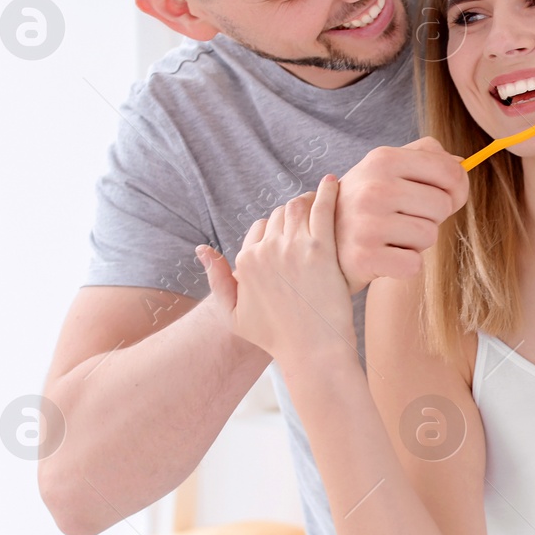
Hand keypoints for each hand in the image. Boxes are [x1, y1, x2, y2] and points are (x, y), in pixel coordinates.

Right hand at [197, 175, 355, 362]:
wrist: (313, 351)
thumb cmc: (276, 337)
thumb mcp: (234, 314)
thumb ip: (217, 280)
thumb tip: (201, 248)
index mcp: (245, 262)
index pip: (259, 228)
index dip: (276, 230)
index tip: (292, 232)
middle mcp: (265, 250)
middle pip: (279, 215)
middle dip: (293, 214)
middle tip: (312, 214)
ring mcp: (292, 248)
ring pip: (297, 207)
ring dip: (309, 201)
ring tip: (322, 201)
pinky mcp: (321, 249)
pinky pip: (322, 209)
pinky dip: (328, 192)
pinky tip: (334, 183)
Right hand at [334, 137, 469, 292]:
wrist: (322, 238)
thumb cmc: (366, 201)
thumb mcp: (386, 167)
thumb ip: (426, 156)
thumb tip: (462, 163)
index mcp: (383, 159)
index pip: (450, 172)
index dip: (456, 189)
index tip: (442, 196)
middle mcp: (374, 188)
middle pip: (443, 205)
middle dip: (432, 216)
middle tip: (405, 218)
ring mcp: (367, 223)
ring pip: (430, 235)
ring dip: (417, 241)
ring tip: (392, 235)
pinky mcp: (364, 257)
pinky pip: (414, 264)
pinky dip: (405, 264)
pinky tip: (385, 254)